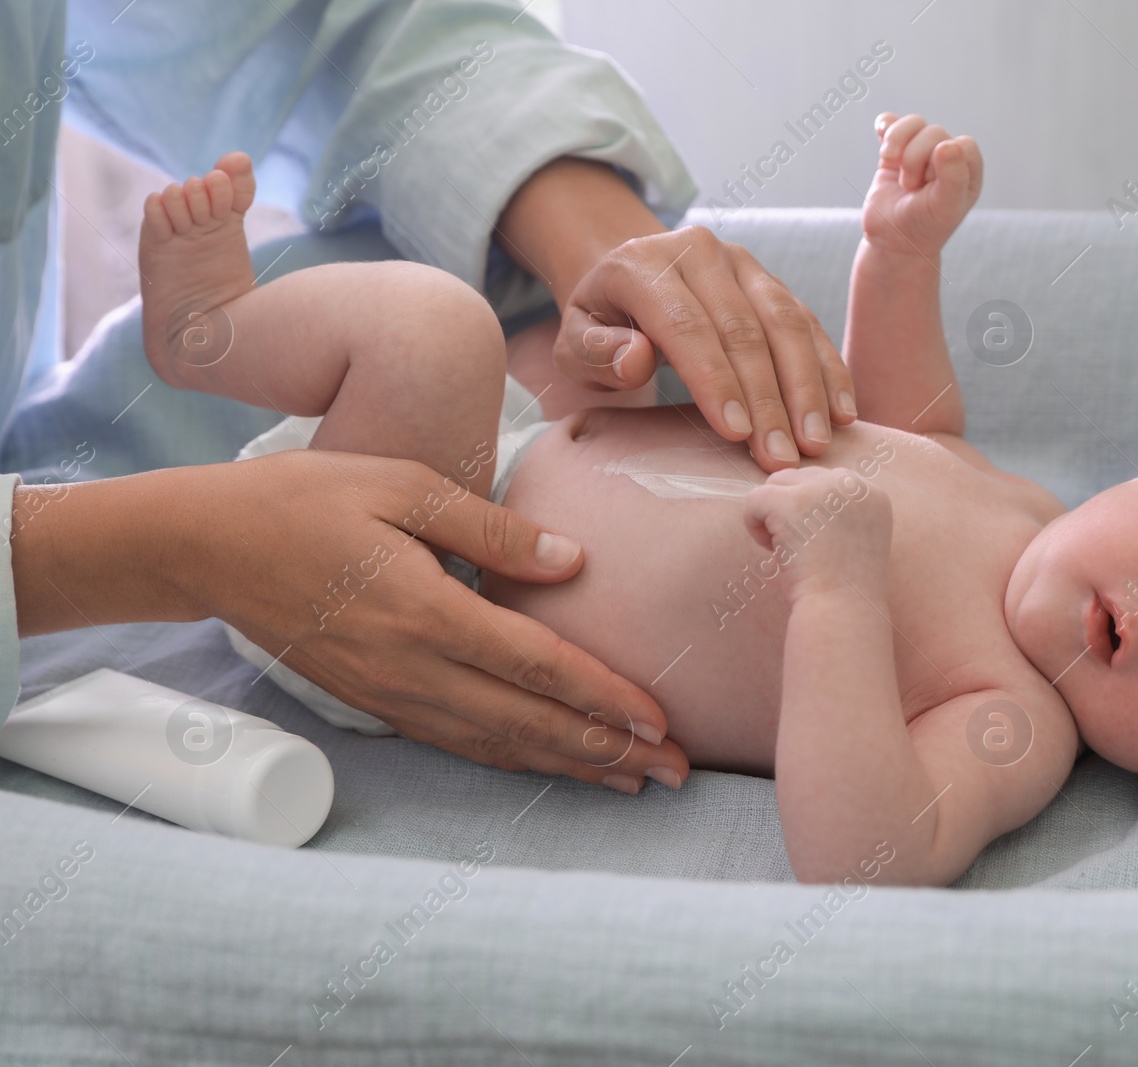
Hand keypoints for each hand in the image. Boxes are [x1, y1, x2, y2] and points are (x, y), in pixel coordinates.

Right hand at [75, 451, 688, 791]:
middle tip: (677, 769)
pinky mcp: (376, 701)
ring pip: (498, 743)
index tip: (660, 720)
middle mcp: (412, 666)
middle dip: (609, 750)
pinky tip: (553, 764)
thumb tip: (573, 562)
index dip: (603, 697)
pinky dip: (515, 759)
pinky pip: (459, 741)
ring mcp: (391, 692)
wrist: (206, 545)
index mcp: (425, 610)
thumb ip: (492, 527)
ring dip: (571, 765)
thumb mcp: (402, 485)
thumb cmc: (308, 498)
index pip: (535, 665)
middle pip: (529, 723)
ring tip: (635, 780)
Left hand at [552, 227, 857, 471]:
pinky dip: (828, 369)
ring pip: (786, 323)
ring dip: (807, 387)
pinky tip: (842, 412)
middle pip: (744, 328)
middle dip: (768, 399)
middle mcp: (701, 254)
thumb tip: (637, 360)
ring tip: (816, 442)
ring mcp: (743, 265)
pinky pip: (809, 324)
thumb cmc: (601, 323)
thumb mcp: (574, 341)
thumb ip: (594, 352)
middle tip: (782, 458)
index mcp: (643, 265)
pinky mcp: (772, 284)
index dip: (715, 381)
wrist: (628, 273)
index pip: (687, 325)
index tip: (736, 434)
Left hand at [742, 466, 891, 602]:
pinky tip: (771, 550)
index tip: (821, 547)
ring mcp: (822, 489)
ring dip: (772, 517)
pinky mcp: (791, 502)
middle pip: (800, 478)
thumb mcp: (855, 540)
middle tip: (802, 550)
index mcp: (872, 494)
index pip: (826, 482)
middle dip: (791, 512)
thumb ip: (838, 512)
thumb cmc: (844, 589)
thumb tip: (797, 496)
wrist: (842, 612)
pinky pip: (755, 498)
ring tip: (788, 550)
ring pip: (776, 483)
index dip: (812, 514)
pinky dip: (752, 524)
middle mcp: (851, 484)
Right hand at [863, 113, 982, 259]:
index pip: (961, 144)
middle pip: (934, 131)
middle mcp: (947, 156)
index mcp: (967, 168)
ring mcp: (920, 151)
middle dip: (915, 158)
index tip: (931, 185)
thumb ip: (953, 177)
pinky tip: (882, 141)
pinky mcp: (896, 150)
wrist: (892, 240)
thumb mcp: (944, 207)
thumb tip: (948, 143)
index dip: (942, 161)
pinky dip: (885, 127)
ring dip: (897, 142)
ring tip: (892, 164)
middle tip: (910, 187)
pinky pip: (890, 123)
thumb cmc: (924, 227)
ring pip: (912, 123)